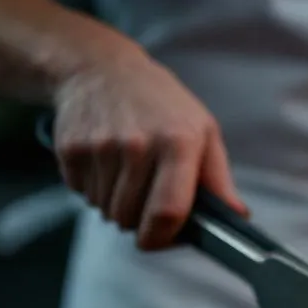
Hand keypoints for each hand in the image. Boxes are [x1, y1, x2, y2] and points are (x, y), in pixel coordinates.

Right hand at [51, 49, 246, 249]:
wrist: (101, 68)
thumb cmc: (162, 105)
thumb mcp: (203, 131)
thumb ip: (219, 180)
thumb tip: (237, 216)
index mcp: (178, 143)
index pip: (167, 212)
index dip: (163, 238)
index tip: (162, 239)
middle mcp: (137, 145)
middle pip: (131, 218)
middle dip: (139, 221)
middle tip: (146, 195)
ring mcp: (100, 147)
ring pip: (106, 210)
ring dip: (116, 205)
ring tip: (127, 173)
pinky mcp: (70, 149)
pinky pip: (82, 194)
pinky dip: (94, 189)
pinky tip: (105, 162)